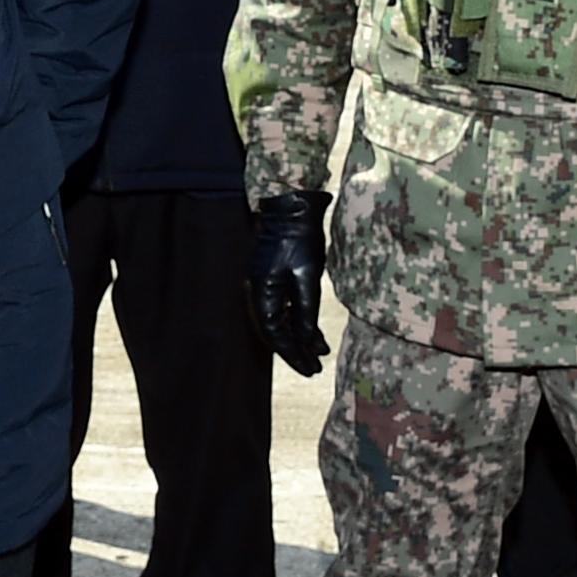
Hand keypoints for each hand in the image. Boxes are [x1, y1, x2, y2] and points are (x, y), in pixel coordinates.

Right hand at [246, 191, 329, 377]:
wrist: (291, 207)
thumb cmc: (299, 240)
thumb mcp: (307, 280)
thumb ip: (305, 313)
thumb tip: (305, 341)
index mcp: (262, 294)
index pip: (276, 336)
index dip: (294, 355)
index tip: (311, 369)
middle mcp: (257, 293)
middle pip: (275, 332)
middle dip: (296, 350)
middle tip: (315, 368)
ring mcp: (263, 285)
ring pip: (280, 320)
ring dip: (299, 336)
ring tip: (319, 352)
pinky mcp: (272, 277)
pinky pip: (283, 307)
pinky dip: (297, 320)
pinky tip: (312, 329)